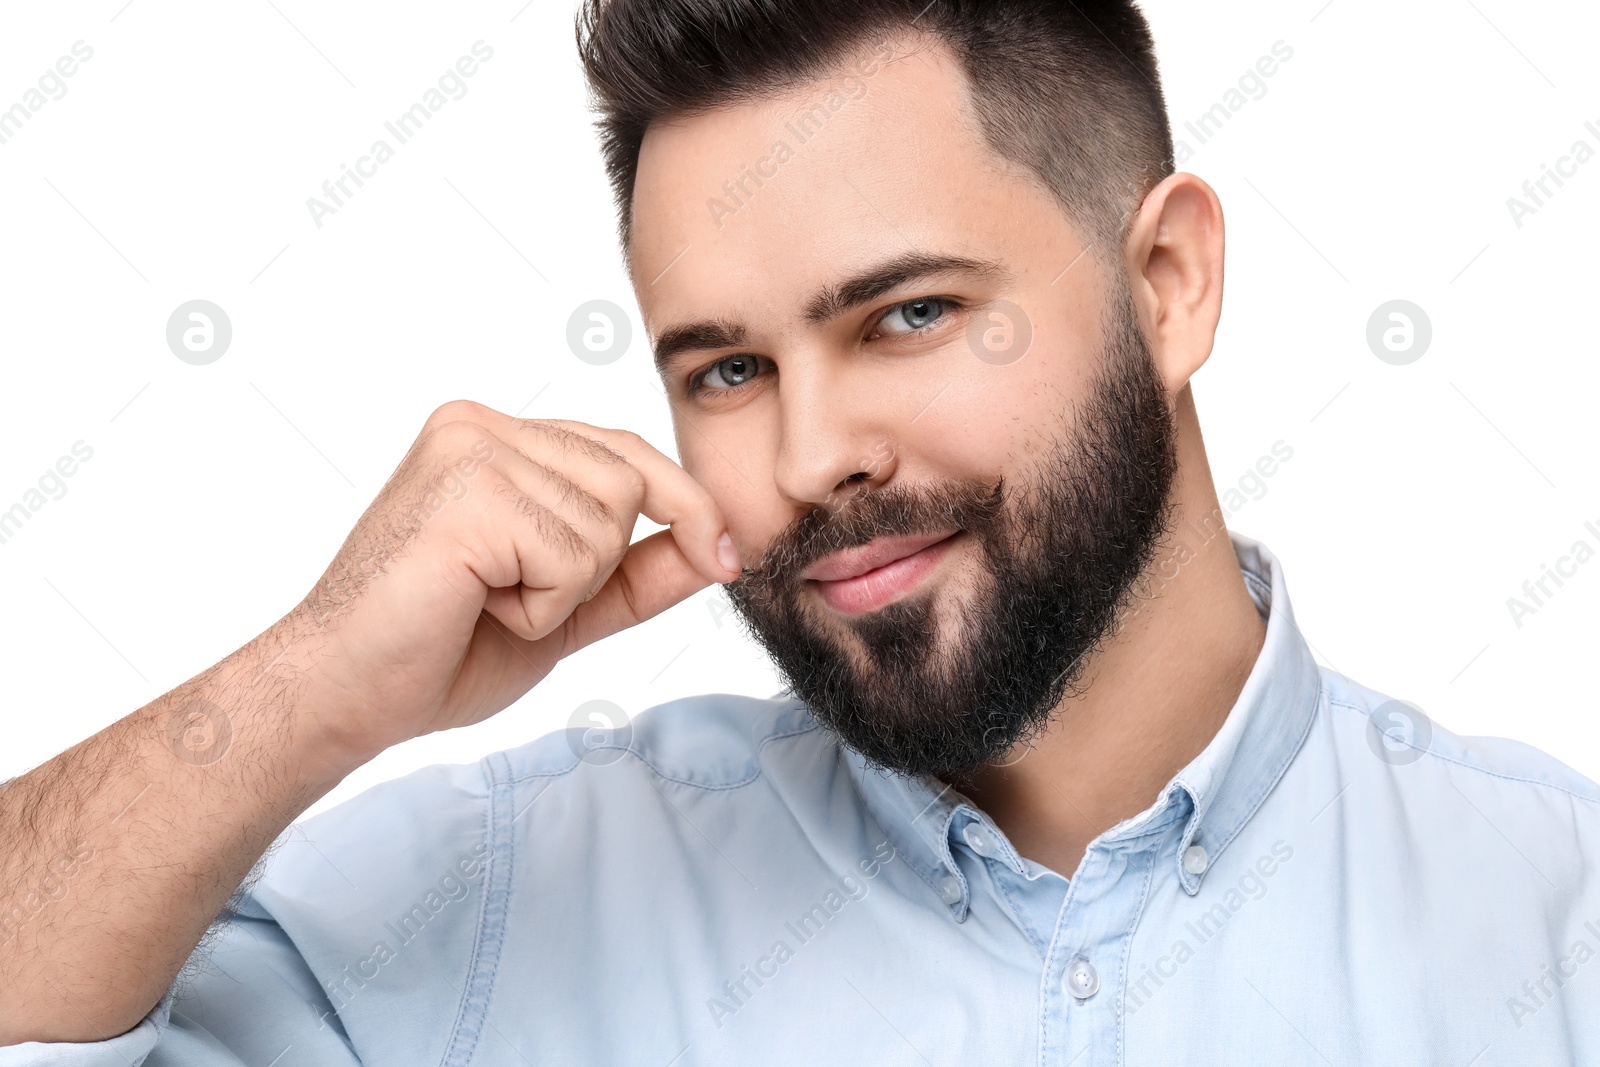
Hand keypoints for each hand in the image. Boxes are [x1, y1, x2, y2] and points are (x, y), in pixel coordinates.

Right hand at [280, 399, 740, 764]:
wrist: (344, 694)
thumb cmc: (437, 651)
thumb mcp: (567, 608)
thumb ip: (637, 574)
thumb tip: (720, 548)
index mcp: (497, 438)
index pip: (626, 451)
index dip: (684, 507)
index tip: (725, 557)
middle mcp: (482, 425)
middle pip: (630, 482)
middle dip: (597, 565)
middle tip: (509, 598)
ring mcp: (470, 449)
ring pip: (608, 521)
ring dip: (563, 591)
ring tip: (484, 600)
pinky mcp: (467, 490)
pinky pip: (574, 554)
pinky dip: (541, 606)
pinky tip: (474, 605)